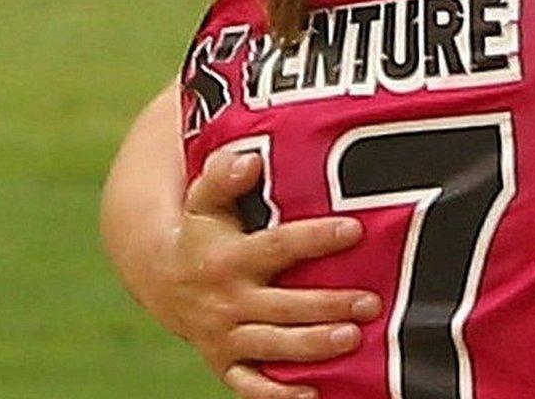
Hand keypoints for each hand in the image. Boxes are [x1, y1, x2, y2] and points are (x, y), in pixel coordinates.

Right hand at [165, 149, 383, 398]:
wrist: (163, 279)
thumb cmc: (203, 229)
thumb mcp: (204, 199)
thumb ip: (223, 174)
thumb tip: (249, 159)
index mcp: (227, 257)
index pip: (277, 247)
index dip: (315, 238)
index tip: (354, 230)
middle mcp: (227, 300)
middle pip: (283, 305)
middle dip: (327, 305)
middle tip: (371, 302)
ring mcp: (226, 335)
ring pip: (273, 345)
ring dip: (313, 345)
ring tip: (353, 339)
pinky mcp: (226, 363)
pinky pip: (251, 385)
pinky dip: (278, 394)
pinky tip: (314, 394)